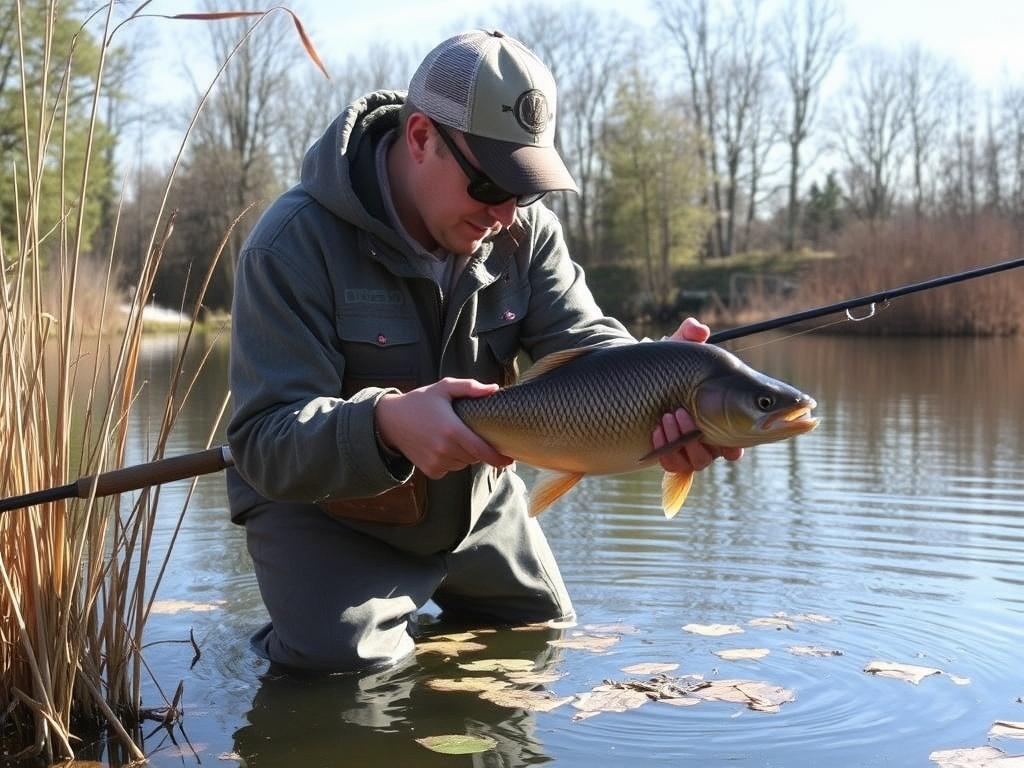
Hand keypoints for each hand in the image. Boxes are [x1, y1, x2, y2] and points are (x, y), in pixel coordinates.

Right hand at [375, 378, 511, 479]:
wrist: (390, 421)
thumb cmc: (420, 401)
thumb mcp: (444, 388)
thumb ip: (470, 387)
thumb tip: (493, 389)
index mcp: (452, 430)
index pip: (482, 450)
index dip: (498, 458)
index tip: (509, 459)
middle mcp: (445, 449)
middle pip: (474, 457)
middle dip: (477, 448)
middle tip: (468, 433)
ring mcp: (437, 462)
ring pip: (463, 464)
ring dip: (464, 454)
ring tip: (451, 437)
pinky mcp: (430, 471)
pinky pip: (450, 469)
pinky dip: (451, 461)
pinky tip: (441, 446)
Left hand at [655, 316, 742, 472]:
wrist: (638, 383)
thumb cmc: (669, 367)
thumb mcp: (678, 347)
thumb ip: (689, 335)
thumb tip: (697, 328)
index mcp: (724, 414)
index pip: (742, 438)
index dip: (739, 443)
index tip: (733, 441)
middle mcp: (711, 435)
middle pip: (719, 453)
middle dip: (705, 439)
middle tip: (683, 413)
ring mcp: (690, 448)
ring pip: (696, 461)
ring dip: (680, 440)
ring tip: (666, 416)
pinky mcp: (670, 455)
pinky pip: (673, 465)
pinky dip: (665, 451)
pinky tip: (655, 431)